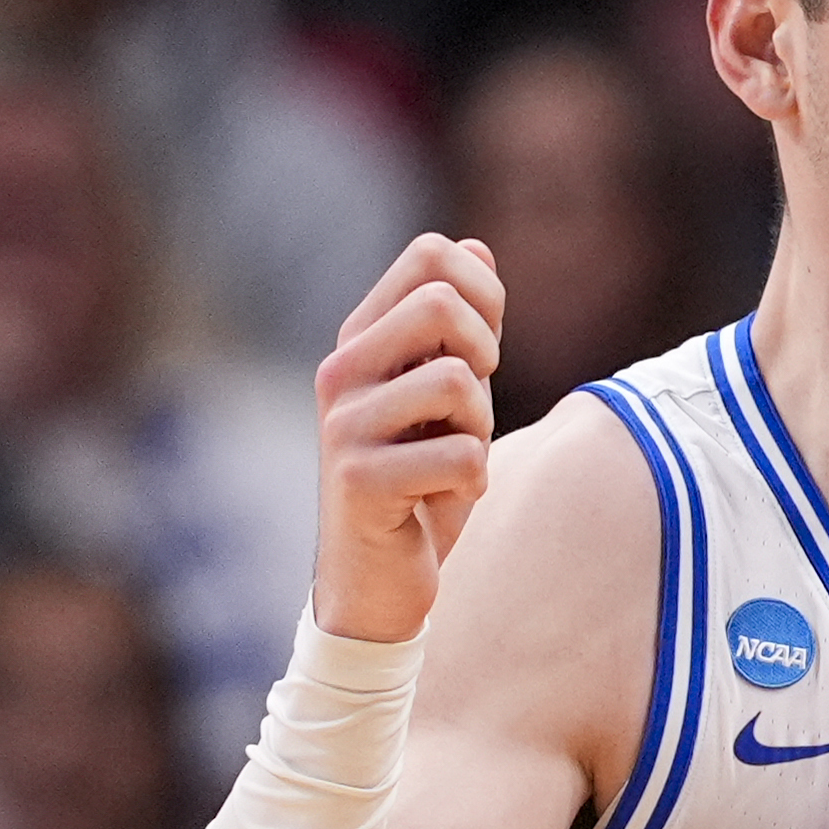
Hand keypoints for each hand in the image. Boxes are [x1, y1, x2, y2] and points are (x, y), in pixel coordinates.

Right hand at [312, 235, 505, 645]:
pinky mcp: (360, 482)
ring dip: (480, 433)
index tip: (484, 354)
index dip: (486, 296)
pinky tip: (440, 503)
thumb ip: (460, 330)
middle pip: (442, 303)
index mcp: (363, 340)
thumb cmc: (422, 482)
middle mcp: (342, 371)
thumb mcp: (450, 397)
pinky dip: (473, 485)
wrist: (378, 580)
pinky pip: (461, 457)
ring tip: (451, 464)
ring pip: (459, 384)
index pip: (431, 256)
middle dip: (485, 358)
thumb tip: (474, 248)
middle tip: (469, 412)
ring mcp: (344, 425)